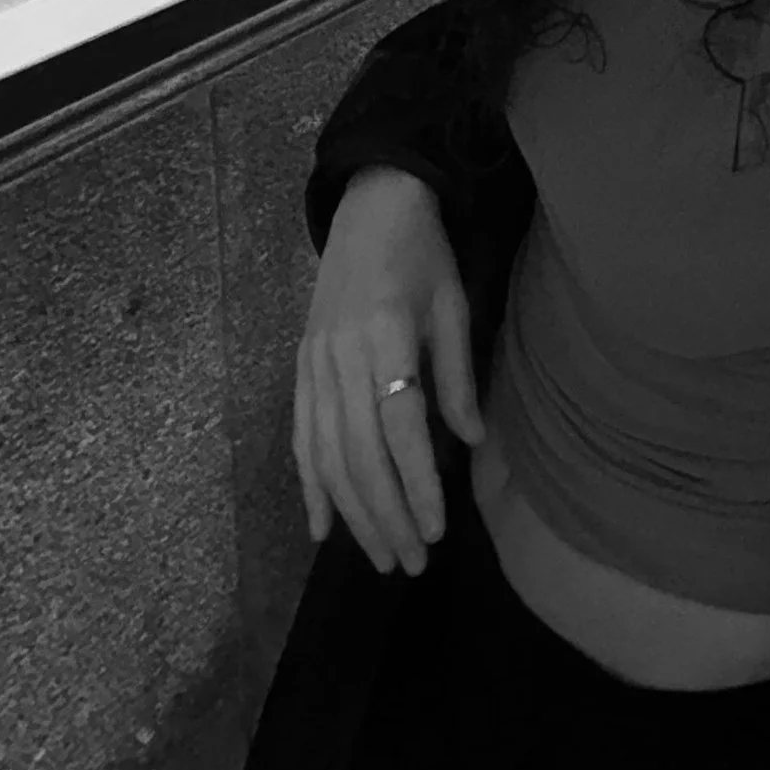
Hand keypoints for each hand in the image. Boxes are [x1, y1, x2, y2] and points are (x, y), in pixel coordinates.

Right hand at [293, 167, 486, 577]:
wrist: (367, 205)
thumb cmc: (422, 253)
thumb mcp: (453, 304)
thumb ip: (457, 376)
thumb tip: (470, 445)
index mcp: (383, 335)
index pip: (400, 426)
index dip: (416, 484)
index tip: (436, 530)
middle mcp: (340, 355)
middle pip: (359, 453)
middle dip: (386, 515)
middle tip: (412, 563)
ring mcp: (312, 364)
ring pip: (327, 455)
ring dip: (354, 513)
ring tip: (381, 557)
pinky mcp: (299, 368)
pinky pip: (302, 438)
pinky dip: (310, 487)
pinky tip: (323, 529)